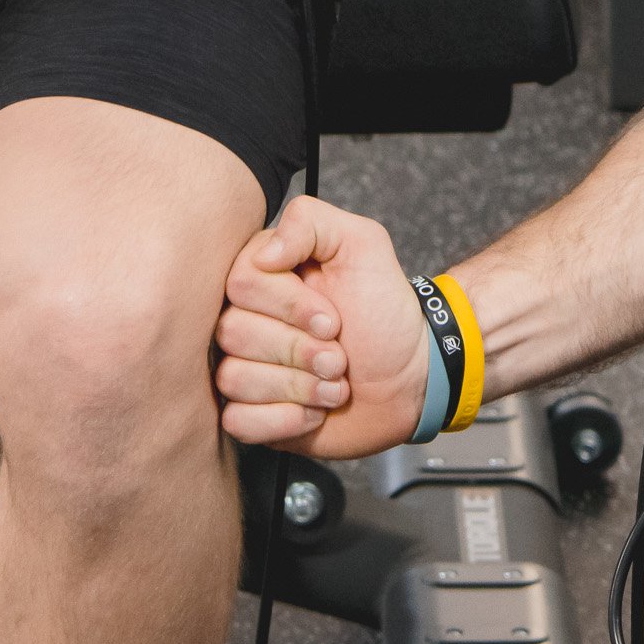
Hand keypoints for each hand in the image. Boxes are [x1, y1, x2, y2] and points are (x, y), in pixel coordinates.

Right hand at [214, 195, 437, 456]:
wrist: (410, 377)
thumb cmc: (385, 313)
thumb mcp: (364, 246)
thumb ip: (311, 223)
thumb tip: (263, 251)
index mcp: (263, 274)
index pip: (241, 282)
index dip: (290, 306)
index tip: (333, 318)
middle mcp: (244, 318)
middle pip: (233, 332)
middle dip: (301, 349)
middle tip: (339, 355)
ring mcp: (244, 367)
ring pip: (233, 378)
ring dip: (300, 386)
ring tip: (335, 382)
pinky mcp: (250, 413)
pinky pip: (238, 420)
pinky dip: (285, 420)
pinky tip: (314, 411)